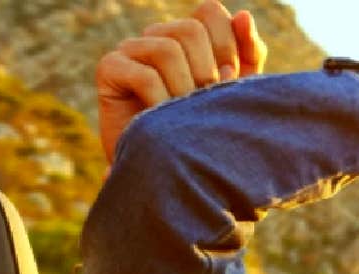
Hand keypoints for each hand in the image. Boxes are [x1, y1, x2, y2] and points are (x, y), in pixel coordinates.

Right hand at [94, 1, 267, 162]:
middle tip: (204, 105)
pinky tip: (161, 120)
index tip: (231, 79)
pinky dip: (161, 102)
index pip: (211, 12)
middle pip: (191, 30)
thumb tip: (244, 16)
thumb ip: (249, 54)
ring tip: (183, 117)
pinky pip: (144, 75)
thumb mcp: (237, 92)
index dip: (227, 44)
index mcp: (190, 38)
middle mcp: (159, 36)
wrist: (173, 173)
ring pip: (167, 50)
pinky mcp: (109, 68)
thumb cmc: (207, 131)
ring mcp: (132, 49)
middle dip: (207, 72)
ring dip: (184, 90)